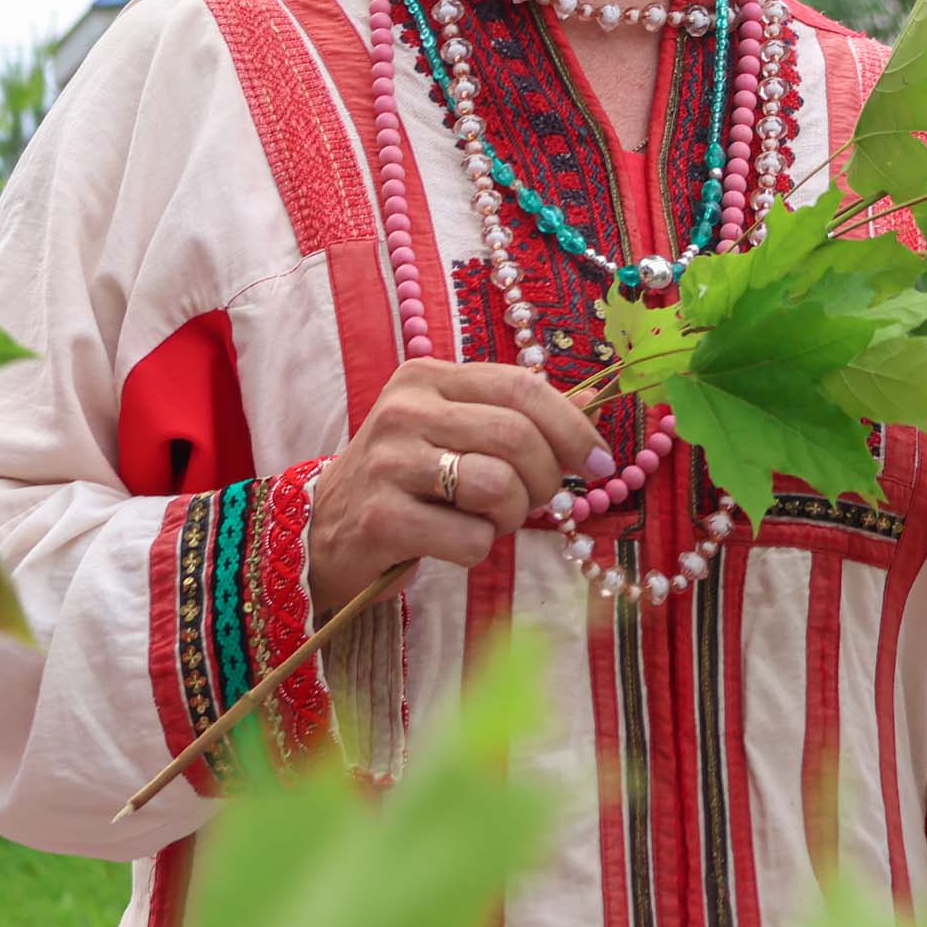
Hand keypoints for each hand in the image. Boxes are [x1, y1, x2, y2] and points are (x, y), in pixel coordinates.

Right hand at [306, 360, 605, 618]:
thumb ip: (515, 416)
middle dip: (545, 479)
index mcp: (429, 377)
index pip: (521, 386)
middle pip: (516, 436)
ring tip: (490, 521)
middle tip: (537, 502)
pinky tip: (455, 543)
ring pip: (497, 485)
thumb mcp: (454, 431)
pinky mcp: (380, 518)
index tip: (601, 463)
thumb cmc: (407, 479)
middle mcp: (405, 409)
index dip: (572, 427)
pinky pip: (469, 537)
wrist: (325, 528)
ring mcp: (388, 462)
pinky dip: (479, 548)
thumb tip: (592, 405)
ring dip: (511, 516)